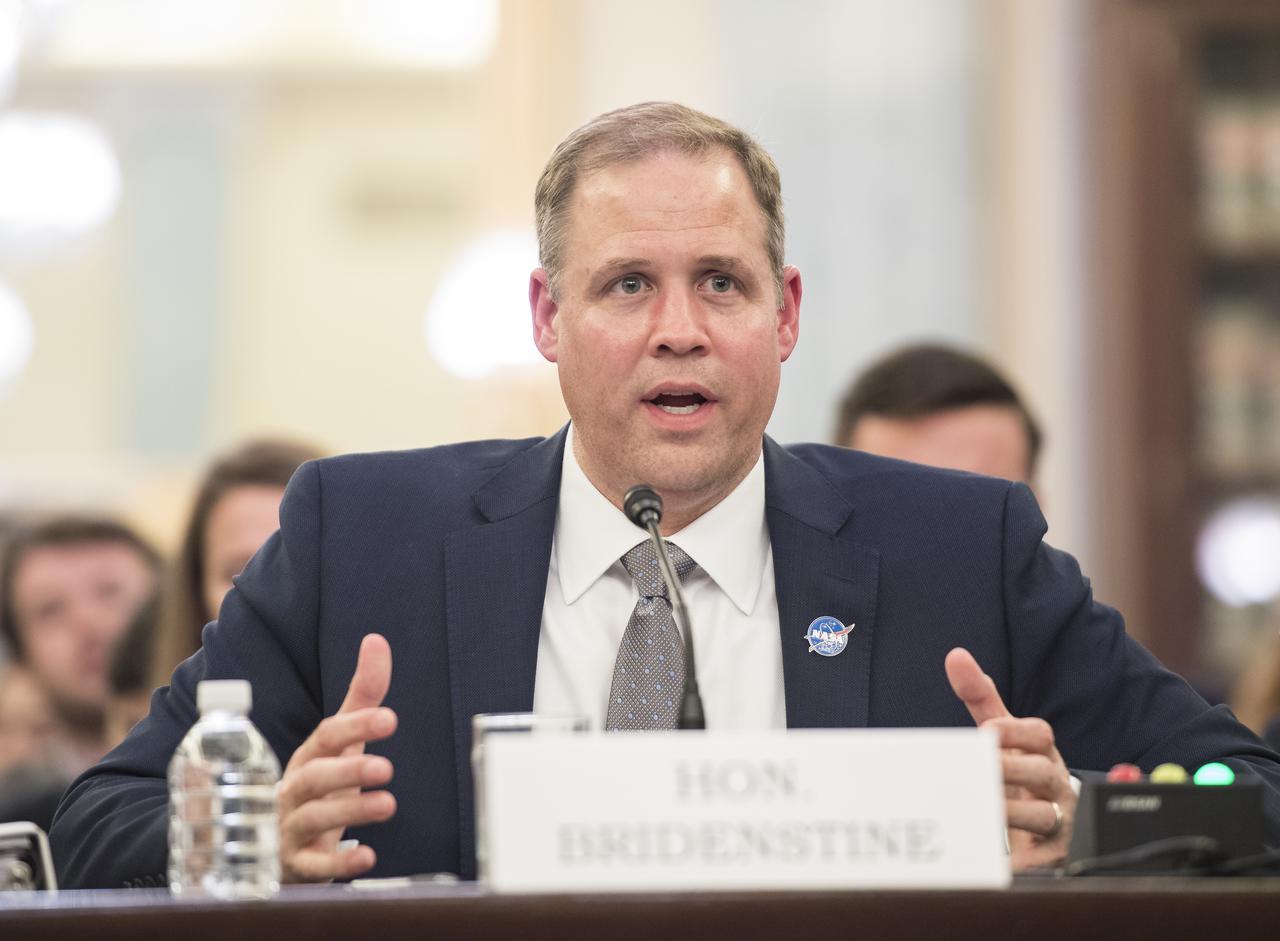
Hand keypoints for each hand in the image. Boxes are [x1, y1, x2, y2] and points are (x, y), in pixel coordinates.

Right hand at [278, 633, 397, 882]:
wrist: (280, 846)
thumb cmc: (319, 785)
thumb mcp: (341, 742)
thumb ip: (363, 696)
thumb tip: (376, 640)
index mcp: (307, 758)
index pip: (326, 737)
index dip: (356, 726)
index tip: (390, 718)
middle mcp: (293, 790)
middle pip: (312, 777)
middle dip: (347, 771)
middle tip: (386, 767)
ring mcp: (290, 829)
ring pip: (312, 819)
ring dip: (350, 810)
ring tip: (388, 804)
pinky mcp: (296, 866)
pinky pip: (312, 867)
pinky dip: (337, 864)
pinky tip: (366, 857)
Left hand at [945, 647, 1074, 869]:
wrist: (1048, 823)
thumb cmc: (1018, 769)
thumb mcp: (1000, 733)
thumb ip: (980, 697)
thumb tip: (956, 656)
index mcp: (1042, 750)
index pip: (1039, 734)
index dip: (1015, 732)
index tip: (986, 732)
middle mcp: (1056, 783)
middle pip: (1042, 772)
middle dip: (1011, 770)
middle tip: (981, 770)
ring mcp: (1061, 819)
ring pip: (1044, 816)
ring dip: (1012, 813)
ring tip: (983, 811)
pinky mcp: (1056, 856)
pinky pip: (1044, 860)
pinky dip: (1023, 863)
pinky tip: (1000, 863)